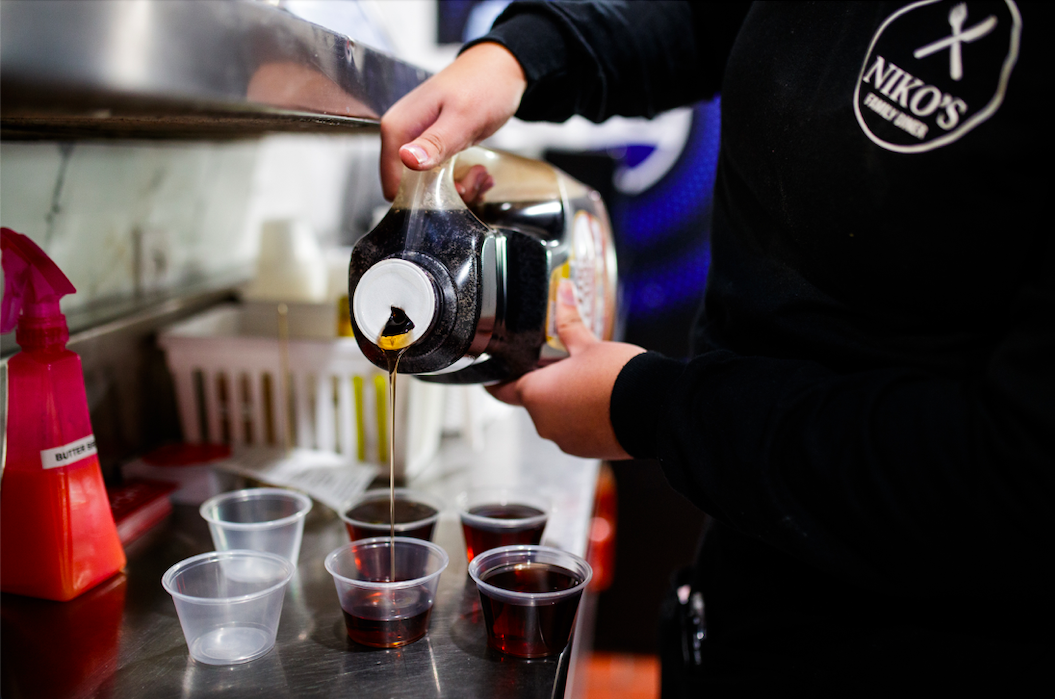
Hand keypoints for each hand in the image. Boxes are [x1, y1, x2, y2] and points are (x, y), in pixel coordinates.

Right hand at [380, 42, 526, 200]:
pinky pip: (440, 175)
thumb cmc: (483, 85)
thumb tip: (407, 159)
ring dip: (459, 188)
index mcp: (398, 129)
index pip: (393, 186)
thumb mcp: (463, 118)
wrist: (501, 68)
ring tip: (480, 174)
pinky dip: (462, 180)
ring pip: (429, 186)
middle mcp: (402, 137)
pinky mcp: (432, 146)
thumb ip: (435, 142)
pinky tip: (478, 171)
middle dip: (445, 194)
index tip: (453, 191)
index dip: (423, 198)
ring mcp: (417, 141)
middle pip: (411, 190)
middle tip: (473, 181)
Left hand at [487, 280, 645, 459]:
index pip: (501, 390)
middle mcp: (544, 423)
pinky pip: (576, 432)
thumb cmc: (618, 377)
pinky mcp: (586, 450)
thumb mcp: (589, 344)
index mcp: (536, 395)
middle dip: (547, 386)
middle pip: (535, 401)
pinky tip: (601, 403)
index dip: (496, 381)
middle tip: (564, 367)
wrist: (654, 408)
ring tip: (589, 385)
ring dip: (566, 404)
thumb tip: (562, 292)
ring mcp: (565, 440)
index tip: (493, 376)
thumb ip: (568, 321)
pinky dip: (583, 419)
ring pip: (557, 417)